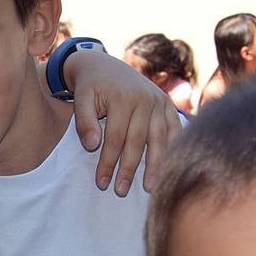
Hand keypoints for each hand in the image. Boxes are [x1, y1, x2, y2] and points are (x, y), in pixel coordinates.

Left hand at [63, 51, 180, 194]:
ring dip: (155, 165)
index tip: (102, 183)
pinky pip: (174, 129)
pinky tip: (171, 166)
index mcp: (123, 98)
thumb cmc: (90, 85)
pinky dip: (174, 147)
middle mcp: (145, 99)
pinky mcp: (167, 103)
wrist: (102, 64)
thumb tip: (92, 146)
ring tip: (150, 188)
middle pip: (137, 142)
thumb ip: (84, 121)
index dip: (108, 163)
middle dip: (129, 169)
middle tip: (121, 191)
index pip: (115, 138)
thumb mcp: (81, 97)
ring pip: (158, 139)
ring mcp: (159, 101)